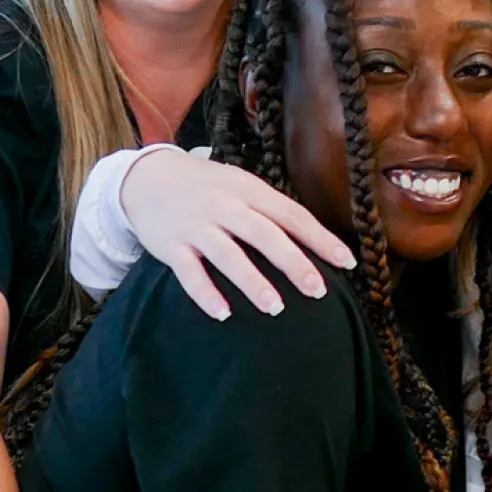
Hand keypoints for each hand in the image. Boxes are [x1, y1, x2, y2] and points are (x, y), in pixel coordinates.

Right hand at [123, 148, 351, 318]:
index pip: (291, 215)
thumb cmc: (205, 187)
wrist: (145, 178)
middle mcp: (223, 205)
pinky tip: (223, 314)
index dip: (319, 239)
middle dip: (293, 262)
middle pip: (264, 234)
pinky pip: (189, 273)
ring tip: (274, 308)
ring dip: (252, 281)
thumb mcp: (239, 186)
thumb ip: (270, 210)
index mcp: (248, 189)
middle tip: (317, 290)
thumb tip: (312, 240)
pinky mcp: (170, 246)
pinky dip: (206, 294)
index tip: (346, 262)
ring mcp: (196, 225)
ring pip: (228, 254)